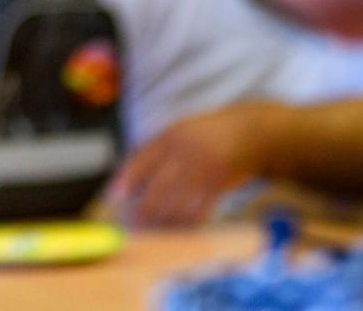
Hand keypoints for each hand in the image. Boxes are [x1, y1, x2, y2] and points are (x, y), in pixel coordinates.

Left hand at [108, 102, 279, 227]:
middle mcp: (184, 151)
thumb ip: (158, 150)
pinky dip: (188, 223)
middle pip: (156, 187)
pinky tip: (181, 230)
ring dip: (165, 221)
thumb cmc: (209, 134)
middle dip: (143, 209)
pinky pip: (199, 209)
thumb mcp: (181, 131)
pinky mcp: (219, 182)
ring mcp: (202, 167)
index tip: (113, 197)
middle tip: (135, 224)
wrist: (249, 132)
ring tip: (156, 231)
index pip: (140, 160)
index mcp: (169, 136)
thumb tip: (130, 176)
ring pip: (177, 202)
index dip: (124, 180)